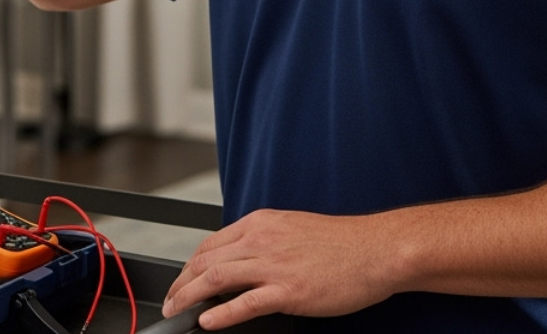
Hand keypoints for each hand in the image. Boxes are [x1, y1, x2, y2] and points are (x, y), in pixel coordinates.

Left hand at [162, 209, 396, 328]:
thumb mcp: (294, 228)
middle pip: (205, 260)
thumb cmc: (344, 243)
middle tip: (170, 300)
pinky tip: (208, 322)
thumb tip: (244, 257)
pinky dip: (220, 314)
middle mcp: (262, 240)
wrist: (377, 250)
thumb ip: (266, 240)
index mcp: (262, 223)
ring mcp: (274, 265)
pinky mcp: (289, 291)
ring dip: (189, 298)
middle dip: (180, 283)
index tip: (182, 280)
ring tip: (177, 311)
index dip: (189, 265)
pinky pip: (244, 303)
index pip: (211, 243)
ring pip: (215, 279)